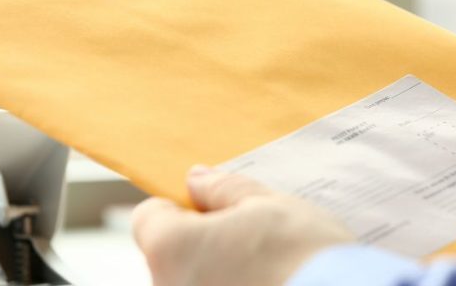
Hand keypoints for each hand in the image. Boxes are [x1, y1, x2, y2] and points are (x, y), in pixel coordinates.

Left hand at [131, 166, 354, 285]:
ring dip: (224, 275)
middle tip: (256, 239)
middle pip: (173, 256)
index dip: (182, 207)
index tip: (215, 206)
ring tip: (273, 271)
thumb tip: (198, 180)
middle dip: (207, 244)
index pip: (150, 217)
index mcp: (171, 249)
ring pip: (198, 282)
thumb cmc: (305, 259)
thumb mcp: (269, 206)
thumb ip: (225, 190)